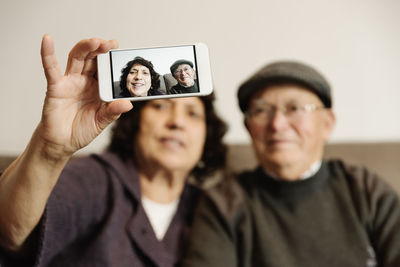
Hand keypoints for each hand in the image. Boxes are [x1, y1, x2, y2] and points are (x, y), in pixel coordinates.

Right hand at [38, 35, 132, 158]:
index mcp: (98, 87)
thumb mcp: (101, 121)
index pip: (105, 68)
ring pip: (77, 58)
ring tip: (95, 42)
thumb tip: (127, 104)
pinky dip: (48, 53)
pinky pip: (51, 68)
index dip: (111, 58)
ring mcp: (70, 82)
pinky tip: (48, 40)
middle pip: (92, 59)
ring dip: (85, 48)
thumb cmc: (81, 130)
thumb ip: (113, 112)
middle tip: (110, 44)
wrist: (62, 143)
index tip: (119, 49)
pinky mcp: (56, 87)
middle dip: (101, 48)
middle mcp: (84, 81)